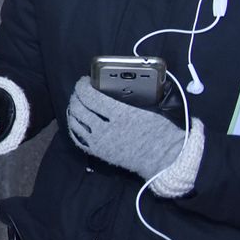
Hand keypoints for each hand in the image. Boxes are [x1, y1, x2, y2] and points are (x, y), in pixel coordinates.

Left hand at [66, 77, 196, 193]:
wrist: (166, 159)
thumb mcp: (146, 110)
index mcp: (120, 115)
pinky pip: (78, 139)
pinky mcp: (99, 153)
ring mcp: (100, 143)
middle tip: (79, 91)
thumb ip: (125, 100)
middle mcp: (106, 129)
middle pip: (79, 108)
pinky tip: (76, 122)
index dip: (82, 86)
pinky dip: (74, 128)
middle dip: (76, 96)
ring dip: (73, 110)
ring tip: (76, 104)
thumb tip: (111, 90)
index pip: (90, 96)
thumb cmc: (161, 132)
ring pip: (75, 123)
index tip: (83, 81)